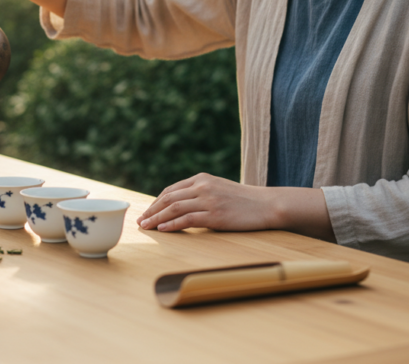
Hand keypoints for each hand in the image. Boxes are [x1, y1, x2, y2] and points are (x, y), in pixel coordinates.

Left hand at [137, 173, 279, 231]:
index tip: (147, 212)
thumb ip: (200, 193)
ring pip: (174, 208)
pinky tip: (163, 229)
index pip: (171, 190)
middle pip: (168, 198)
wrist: (267, 205)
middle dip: (151, 210)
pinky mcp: (215, 215)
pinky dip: (172, 225)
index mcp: (201, 179)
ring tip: (146, 227)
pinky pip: (187, 219)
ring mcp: (208, 200)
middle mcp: (202, 187)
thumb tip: (180, 206)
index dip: (156, 202)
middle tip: (141, 221)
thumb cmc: (243, 200)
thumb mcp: (219, 189)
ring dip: (157, 218)